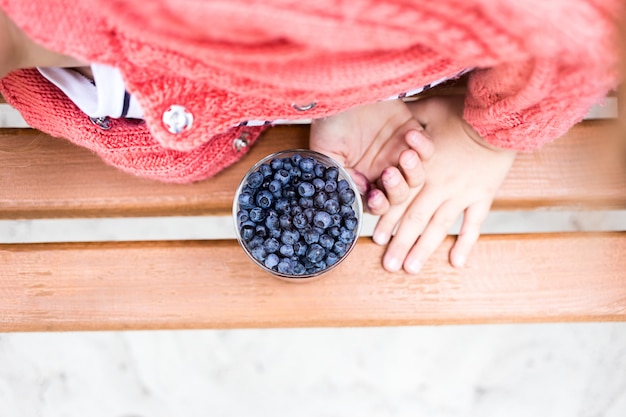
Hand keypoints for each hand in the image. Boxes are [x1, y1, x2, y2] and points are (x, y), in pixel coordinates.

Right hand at [309, 99, 432, 210]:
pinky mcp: (412, 134)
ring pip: (417, 177)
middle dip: (397, 189)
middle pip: (400, 195)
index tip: (376, 196)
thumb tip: (358, 195)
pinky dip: (423, 147)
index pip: (376, 203)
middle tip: (389, 173)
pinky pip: (427, 150)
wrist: (344, 88)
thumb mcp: (326, 153)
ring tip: (405, 155)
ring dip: (413, 172)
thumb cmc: (330, 120)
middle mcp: (381, 170)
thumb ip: (340, 177)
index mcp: (362, 178)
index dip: (379, 205)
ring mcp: (398, 153)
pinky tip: (411, 136)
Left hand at [373, 95, 516, 272]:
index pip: (400, 200)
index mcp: (423, 169)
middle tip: (389, 266)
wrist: (499, 119)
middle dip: (400, 244)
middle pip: (415, 220)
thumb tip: (386, 109)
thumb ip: (406, 118)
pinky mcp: (482, 196)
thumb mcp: (428, 110)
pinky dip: (465, 243)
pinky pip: (473, 224)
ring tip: (412, 269)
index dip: (387, 220)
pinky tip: (457, 263)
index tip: (376, 239)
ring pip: (438, 227)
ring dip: (424, 249)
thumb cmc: (462, 113)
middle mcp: (439, 186)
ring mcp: (461, 195)